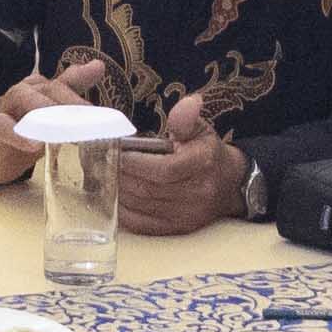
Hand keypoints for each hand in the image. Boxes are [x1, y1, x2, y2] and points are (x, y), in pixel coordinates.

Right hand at [0, 55, 107, 180]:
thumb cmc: (25, 128)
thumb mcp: (53, 113)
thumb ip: (72, 90)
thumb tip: (98, 65)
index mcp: (40, 87)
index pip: (63, 80)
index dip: (81, 76)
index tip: (98, 71)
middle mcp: (24, 91)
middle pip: (48, 88)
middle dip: (70, 100)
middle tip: (90, 116)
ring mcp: (7, 109)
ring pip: (24, 98)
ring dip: (45, 110)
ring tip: (64, 126)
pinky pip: (4, 128)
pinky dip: (18, 136)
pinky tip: (34, 145)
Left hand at [114, 96, 243, 235]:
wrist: (230, 187)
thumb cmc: (207, 154)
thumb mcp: (201, 130)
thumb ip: (187, 118)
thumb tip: (189, 102)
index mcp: (202, 165)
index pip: (164, 169)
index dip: (136, 163)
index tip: (117, 152)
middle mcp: (196, 193)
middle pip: (148, 188)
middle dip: (121, 175)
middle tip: (101, 162)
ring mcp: (186, 216)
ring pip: (141, 206)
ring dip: (118, 191)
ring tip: (104, 176)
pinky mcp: (176, 229)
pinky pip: (142, 224)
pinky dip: (124, 211)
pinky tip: (115, 196)